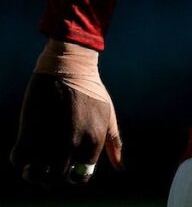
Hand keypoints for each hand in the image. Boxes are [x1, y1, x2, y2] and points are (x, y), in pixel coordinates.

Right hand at [10, 41, 122, 186]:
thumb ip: (114, 143)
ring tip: (34, 163)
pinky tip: (24, 149)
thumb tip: (120, 168)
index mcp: (93, 141)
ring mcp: (49, 138)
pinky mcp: (28, 129)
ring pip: (35, 174)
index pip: (80, 177)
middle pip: (57, 179)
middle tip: (48, 165)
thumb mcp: (108, 114)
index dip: (73, 175)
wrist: (68, 65)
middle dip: (52, 175)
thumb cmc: (90, 89)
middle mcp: (72, 144)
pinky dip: (19, 159)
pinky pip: (18, 159)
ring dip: (33, 172)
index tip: (68, 166)